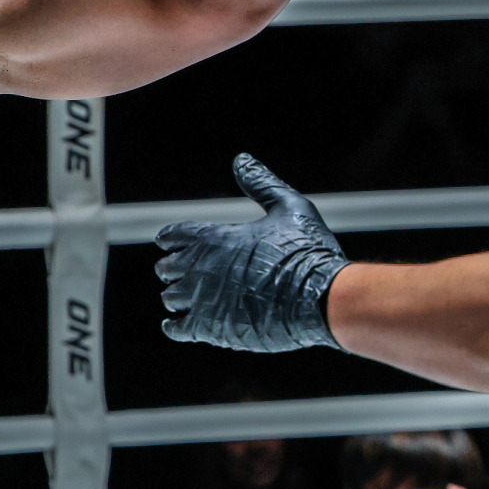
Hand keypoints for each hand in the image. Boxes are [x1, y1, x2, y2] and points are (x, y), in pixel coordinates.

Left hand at [155, 154, 349, 350]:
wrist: (323, 298)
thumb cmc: (308, 252)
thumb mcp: (289, 207)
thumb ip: (262, 184)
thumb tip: (242, 159)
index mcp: (214, 237)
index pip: (174, 235)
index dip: (170, 239)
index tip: (165, 243)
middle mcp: (200, 266)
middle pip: (168, 268)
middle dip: (172, 269)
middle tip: (178, 274)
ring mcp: (203, 298)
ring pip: (171, 297)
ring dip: (176, 297)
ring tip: (183, 299)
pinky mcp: (210, 328)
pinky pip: (177, 328)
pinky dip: (174, 326)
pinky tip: (176, 326)